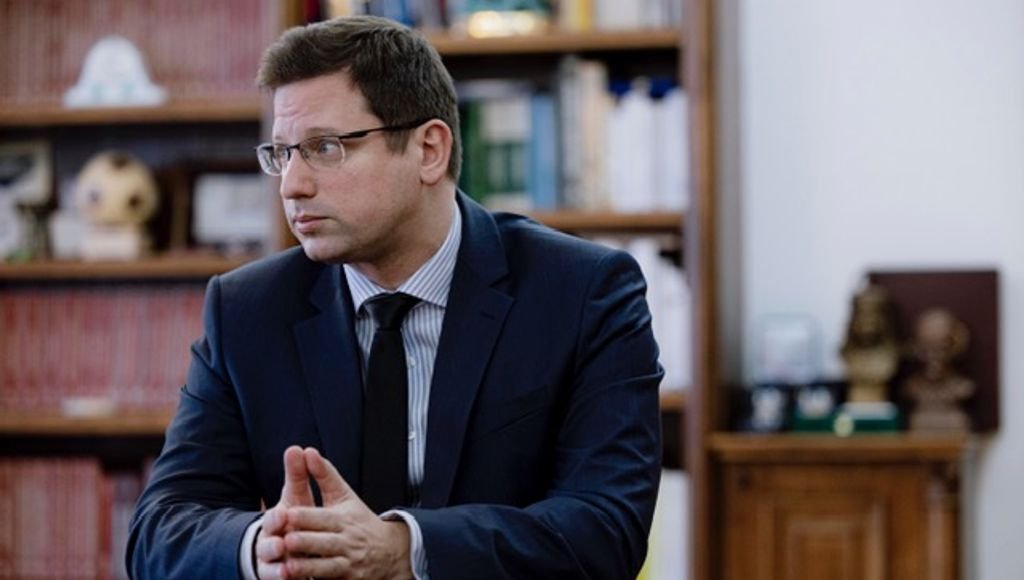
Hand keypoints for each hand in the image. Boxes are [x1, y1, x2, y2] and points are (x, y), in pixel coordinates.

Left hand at [257, 446, 413, 579]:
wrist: (389, 552)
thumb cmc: (359, 521)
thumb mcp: (345, 496)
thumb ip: (324, 475)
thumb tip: (307, 451)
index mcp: (343, 518)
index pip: (322, 517)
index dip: (304, 517)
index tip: (286, 514)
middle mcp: (346, 540)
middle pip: (323, 541)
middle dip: (304, 541)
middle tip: (284, 540)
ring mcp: (347, 562)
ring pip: (326, 565)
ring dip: (307, 567)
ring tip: (288, 566)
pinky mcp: (347, 579)